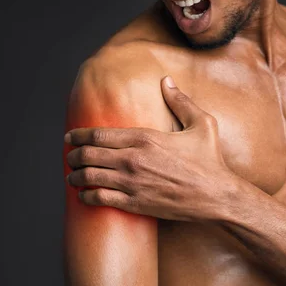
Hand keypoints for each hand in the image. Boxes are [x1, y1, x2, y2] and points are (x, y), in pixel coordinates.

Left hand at [64, 76, 239, 221]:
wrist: (217, 196)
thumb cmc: (210, 160)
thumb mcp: (201, 124)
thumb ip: (181, 101)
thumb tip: (166, 81)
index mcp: (145, 138)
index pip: (99, 134)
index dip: (79, 135)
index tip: (70, 136)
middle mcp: (134, 160)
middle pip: (89, 155)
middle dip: (73, 155)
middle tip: (69, 156)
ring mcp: (133, 183)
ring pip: (90, 178)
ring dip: (74, 176)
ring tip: (71, 176)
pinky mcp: (136, 204)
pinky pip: (101, 199)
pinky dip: (86, 196)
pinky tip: (84, 195)